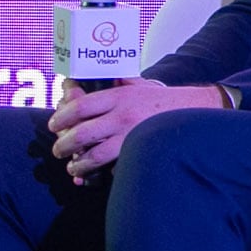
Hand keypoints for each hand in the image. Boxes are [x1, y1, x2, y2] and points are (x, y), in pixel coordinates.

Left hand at [47, 79, 227, 178]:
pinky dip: (99, 173)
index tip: (54, 124)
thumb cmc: (165, 101)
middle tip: (58, 150)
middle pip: (81, 133)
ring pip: (93, 154)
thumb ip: (119, 81)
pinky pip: (113, 167)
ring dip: (77, 163)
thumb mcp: (140, 84)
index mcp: (119, 97)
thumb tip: (99, 74)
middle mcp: (122, 116)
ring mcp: (131, 137)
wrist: (196, 113)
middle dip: (63, 144)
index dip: (61, 116)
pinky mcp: (140, 153)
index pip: (80, 106)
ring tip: (71, 167)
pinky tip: (91, 175)